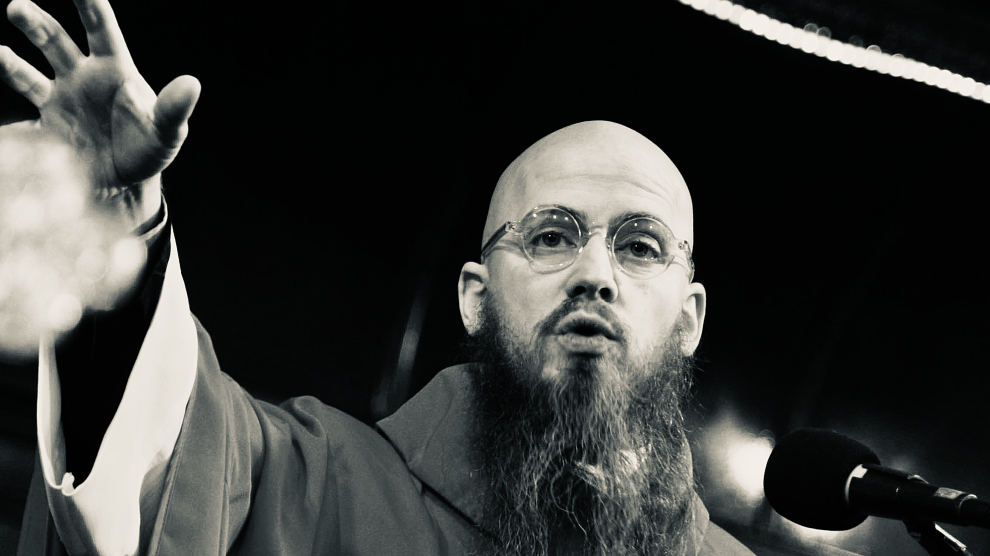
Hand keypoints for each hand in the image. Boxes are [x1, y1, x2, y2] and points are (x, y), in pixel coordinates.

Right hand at [0, 0, 199, 226]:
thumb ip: (174, 108)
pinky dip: (9, 78)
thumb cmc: (151, 149)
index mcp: (115, 69)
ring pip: (32, 66)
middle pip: (56, 39)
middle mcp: (85, 75)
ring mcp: (63, 95)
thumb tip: (192, 83)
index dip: (89, 2)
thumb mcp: (167, 131)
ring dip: (11, 57)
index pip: (100, 27)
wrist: (127, 181)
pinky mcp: (48, 118)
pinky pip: (24, 96)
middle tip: (16, 7)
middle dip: (36, 22)